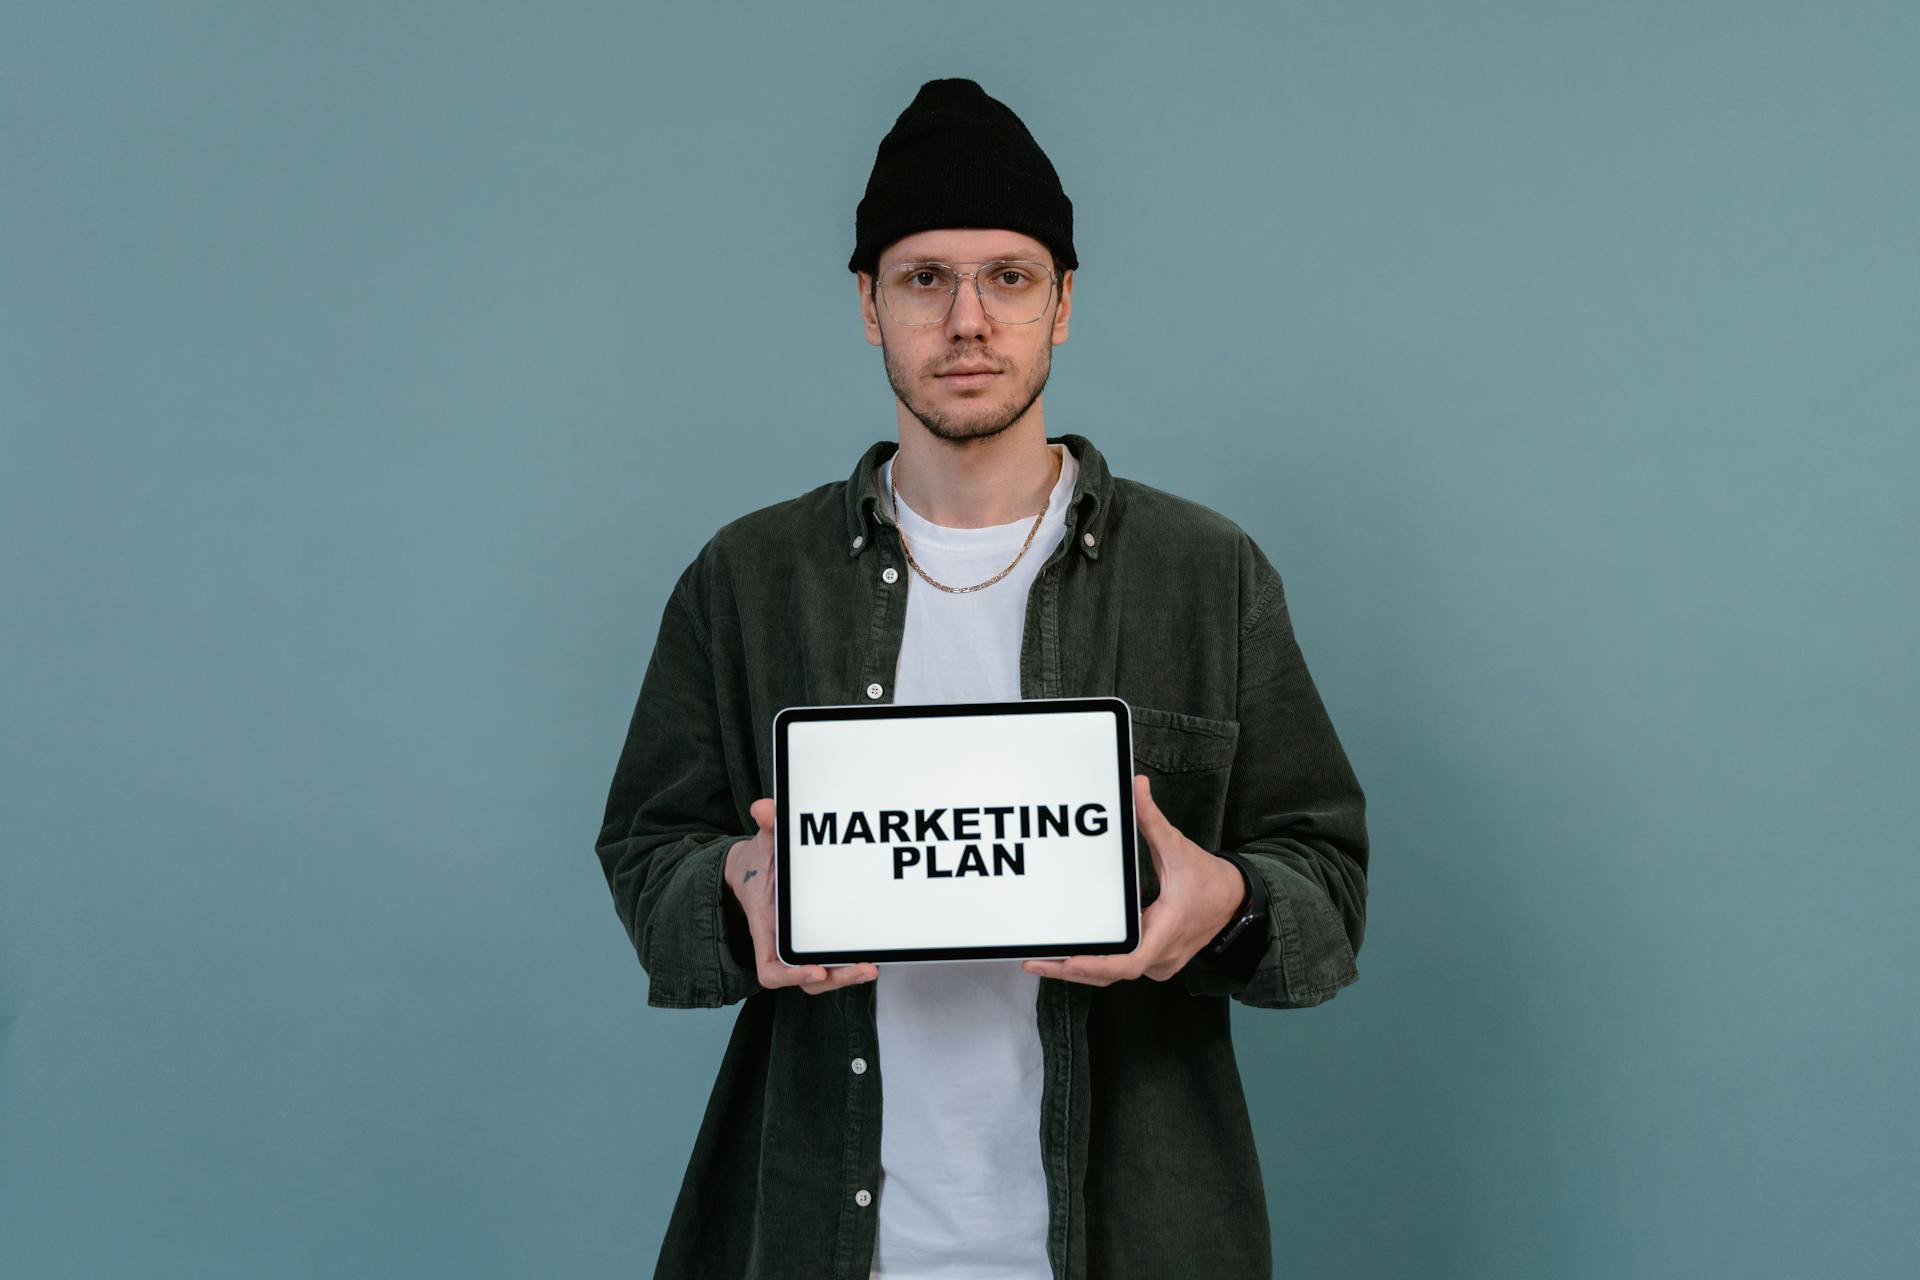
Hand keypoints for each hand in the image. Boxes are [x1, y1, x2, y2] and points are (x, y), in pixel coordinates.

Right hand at [726, 797, 879, 995]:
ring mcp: (799, 943)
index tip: (815, 968)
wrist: (752, 869)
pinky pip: (830, 960)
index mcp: (765, 927)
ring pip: (821, 976)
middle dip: (835, 979)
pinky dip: (847, 963)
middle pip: (806, 979)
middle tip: (863, 968)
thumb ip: (767, 826)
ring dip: (845, 977)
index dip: (791, 975)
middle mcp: (782, 942)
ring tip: (870, 967)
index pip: (770, 969)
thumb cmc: (756, 863)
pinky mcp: (814, 938)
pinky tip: (871, 954)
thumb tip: (764, 809)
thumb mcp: (761, 842)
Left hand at [1021, 774, 1246, 986]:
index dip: (1096, 964)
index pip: (1128, 962)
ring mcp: (1159, 963)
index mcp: (1167, 931)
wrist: (1237, 900)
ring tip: (1042, 960)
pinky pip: (1120, 968)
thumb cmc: (1209, 880)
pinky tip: (1068, 955)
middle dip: (1069, 969)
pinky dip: (1094, 963)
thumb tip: (1136, 786)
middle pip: (1109, 973)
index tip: (1068, 961)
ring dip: (1079, 969)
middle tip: (1034, 960)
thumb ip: (1152, 819)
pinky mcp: (1154, 961)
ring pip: (1112, 975)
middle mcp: (1161, 955)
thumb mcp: (1178, 847)